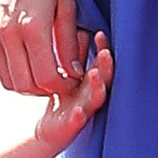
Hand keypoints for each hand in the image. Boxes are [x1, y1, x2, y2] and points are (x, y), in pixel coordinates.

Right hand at [0, 0, 86, 96]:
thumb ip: (68, 41)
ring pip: (7, 80)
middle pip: (25, 86)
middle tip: (59, 80)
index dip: (63, 86)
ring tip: (43, 72)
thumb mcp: (67, 3)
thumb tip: (74, 71)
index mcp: (32, 26)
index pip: (47, 78)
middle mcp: (7, 33)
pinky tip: (25, 60)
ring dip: (26, 84)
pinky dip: (11, 72)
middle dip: (45, 90)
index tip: (73, 79)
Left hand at [36, 33, 112, 149]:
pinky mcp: (72, 126)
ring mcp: (84, 110)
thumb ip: (74, 54)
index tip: (100, 34)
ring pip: (95, 99)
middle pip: (103, 79)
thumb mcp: (68, 71)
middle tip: (106, 52)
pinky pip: (77, 121)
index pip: (101, 62)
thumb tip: (81, 29)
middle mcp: (91, 95)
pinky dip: (80, 116)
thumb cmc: (63, 97)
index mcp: (91, 80)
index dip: (102, 49)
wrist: (50, 128)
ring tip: (95, 74)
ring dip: (97, 87)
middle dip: (106, 66)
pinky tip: (79, 110)